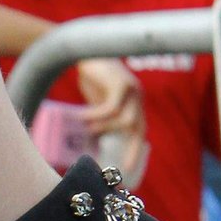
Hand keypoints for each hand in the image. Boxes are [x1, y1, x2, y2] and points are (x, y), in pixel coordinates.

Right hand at [77, 58, 146, 176]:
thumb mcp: (97, 104)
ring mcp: (131, 89)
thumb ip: (101, 120)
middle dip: (131, 148)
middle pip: (138, 128)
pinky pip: (111, 107)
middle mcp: (137, 97)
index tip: (127, 168)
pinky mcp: (121, 83)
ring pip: (123, 120)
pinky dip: (96, 115)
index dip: (134, 149)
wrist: (84, 53)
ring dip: (105, 128)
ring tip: (87, 129)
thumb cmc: (91, 79)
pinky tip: (81, 117)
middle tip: (120, 166)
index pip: (139, 130)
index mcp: (134, 103)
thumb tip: (93, 144)